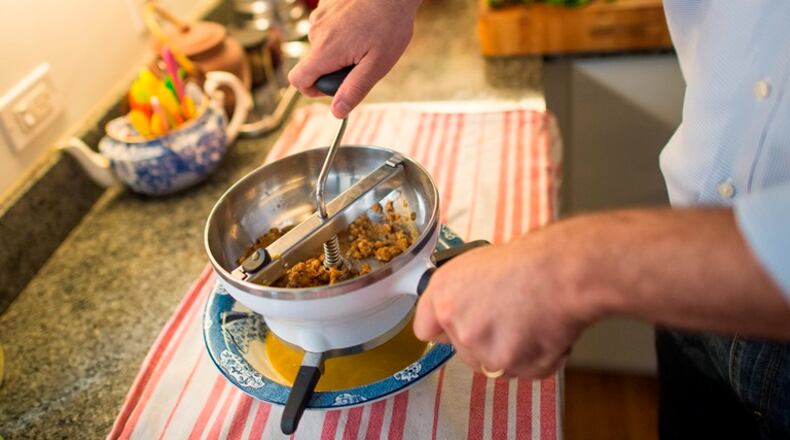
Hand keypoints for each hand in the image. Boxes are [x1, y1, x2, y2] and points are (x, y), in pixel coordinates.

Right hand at [288, 0, 420, 117]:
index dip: (311, 91)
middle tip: (363, 61)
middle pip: (314, 63)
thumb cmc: (390, 24)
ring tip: (366, 40)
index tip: (332, 87)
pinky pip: (327, 27)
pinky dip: (341, 31)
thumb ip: (354, 89)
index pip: (297, 80)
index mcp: (326, 50)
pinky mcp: (325, 5)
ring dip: (339, 49)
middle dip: (334, 68)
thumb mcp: (377, 65)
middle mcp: (316, 32)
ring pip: (322, 45)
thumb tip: (337, 112)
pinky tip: (362, 24)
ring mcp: (319, 15)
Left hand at [414, 223, 600, 378]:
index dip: (443, 327)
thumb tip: (464, 307)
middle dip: (484, 340)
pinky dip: (538, 357)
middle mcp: (459, 327)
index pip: (425, 329)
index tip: (455, 324)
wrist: (563, 273)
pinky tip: (545, 330)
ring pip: (494, 364)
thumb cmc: (529, 260)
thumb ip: (462, 293)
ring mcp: (485, 352)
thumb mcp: (479, 264)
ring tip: (531, 319)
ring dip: (511, 351)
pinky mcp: (514, 367)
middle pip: (463, 350)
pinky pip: (525, 370)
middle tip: (508, 315)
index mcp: (444, 296)